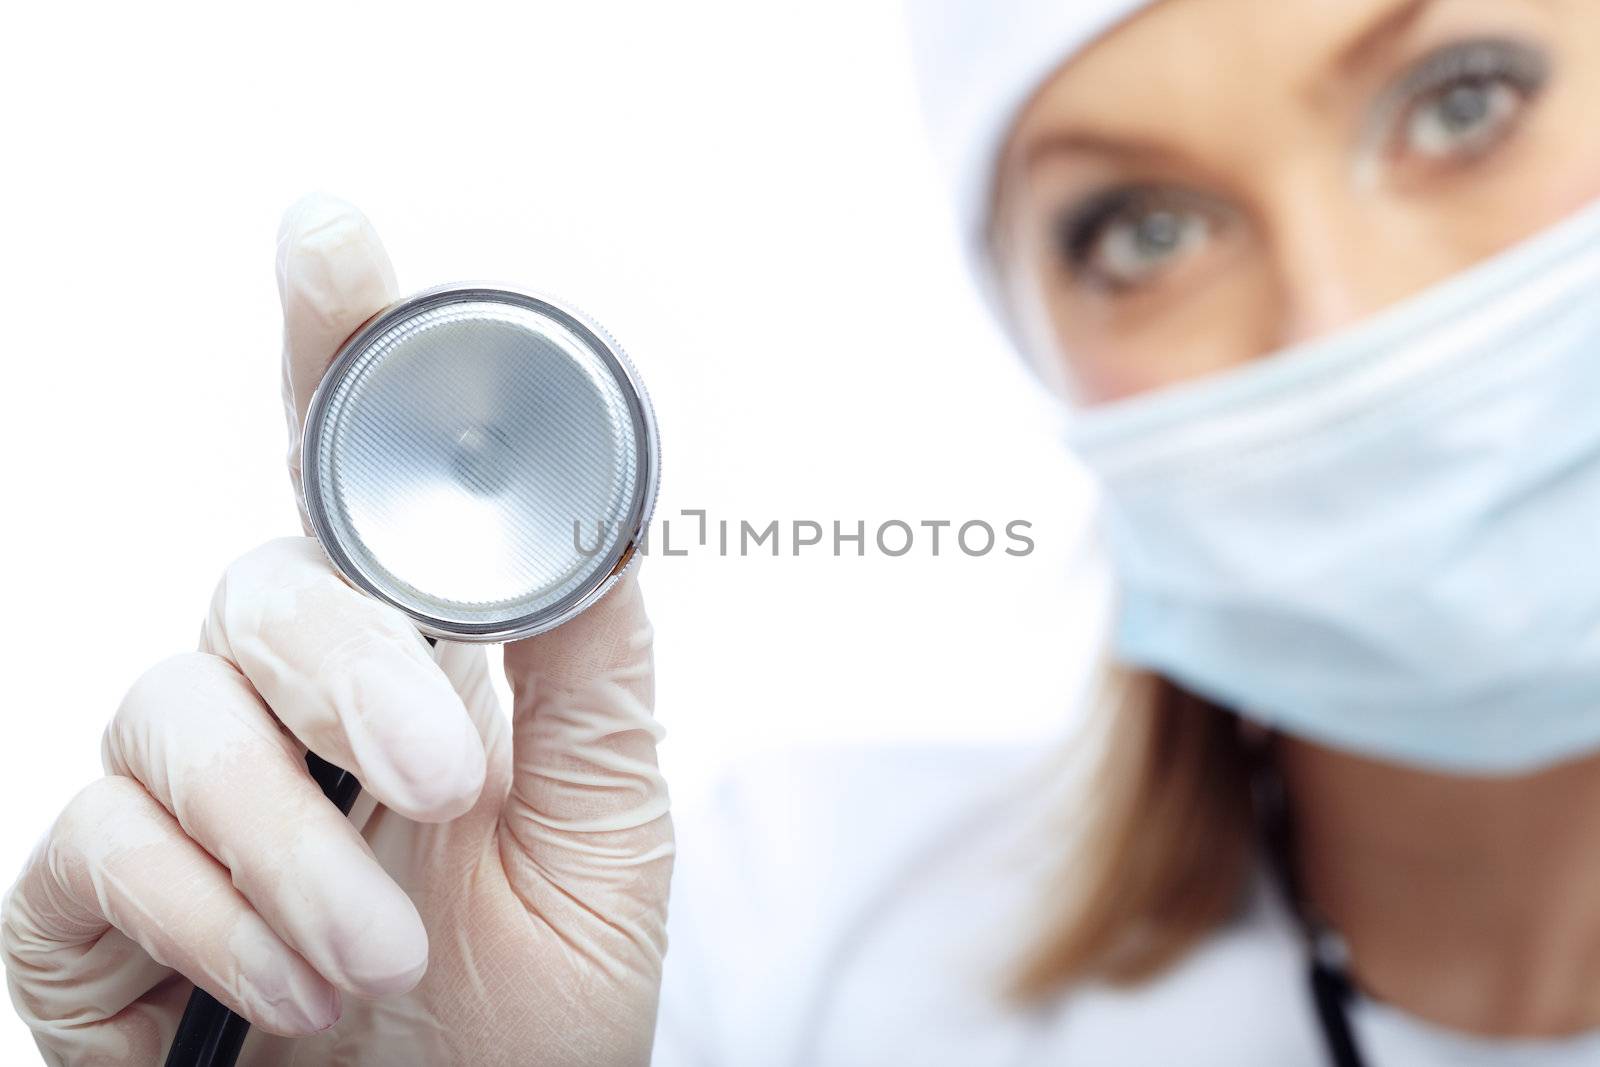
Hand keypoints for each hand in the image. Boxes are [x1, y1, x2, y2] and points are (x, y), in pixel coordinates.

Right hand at [1, 195, 673, 1066]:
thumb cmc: (536, 1011)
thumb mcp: (603, 835)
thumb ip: (590, 676)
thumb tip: (598, 524)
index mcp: (413, 664)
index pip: (356, 482)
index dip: (333, 345)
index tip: (334, 233)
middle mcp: (287, 701)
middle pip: (265, 583)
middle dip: (356, 681)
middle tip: (450, 793)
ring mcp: (184, 788)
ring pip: (174, 712)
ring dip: (295, 849)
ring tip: (386, 964)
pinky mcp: (89, 894)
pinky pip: (97, 844)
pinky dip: (214, 918)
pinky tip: (294, 993)